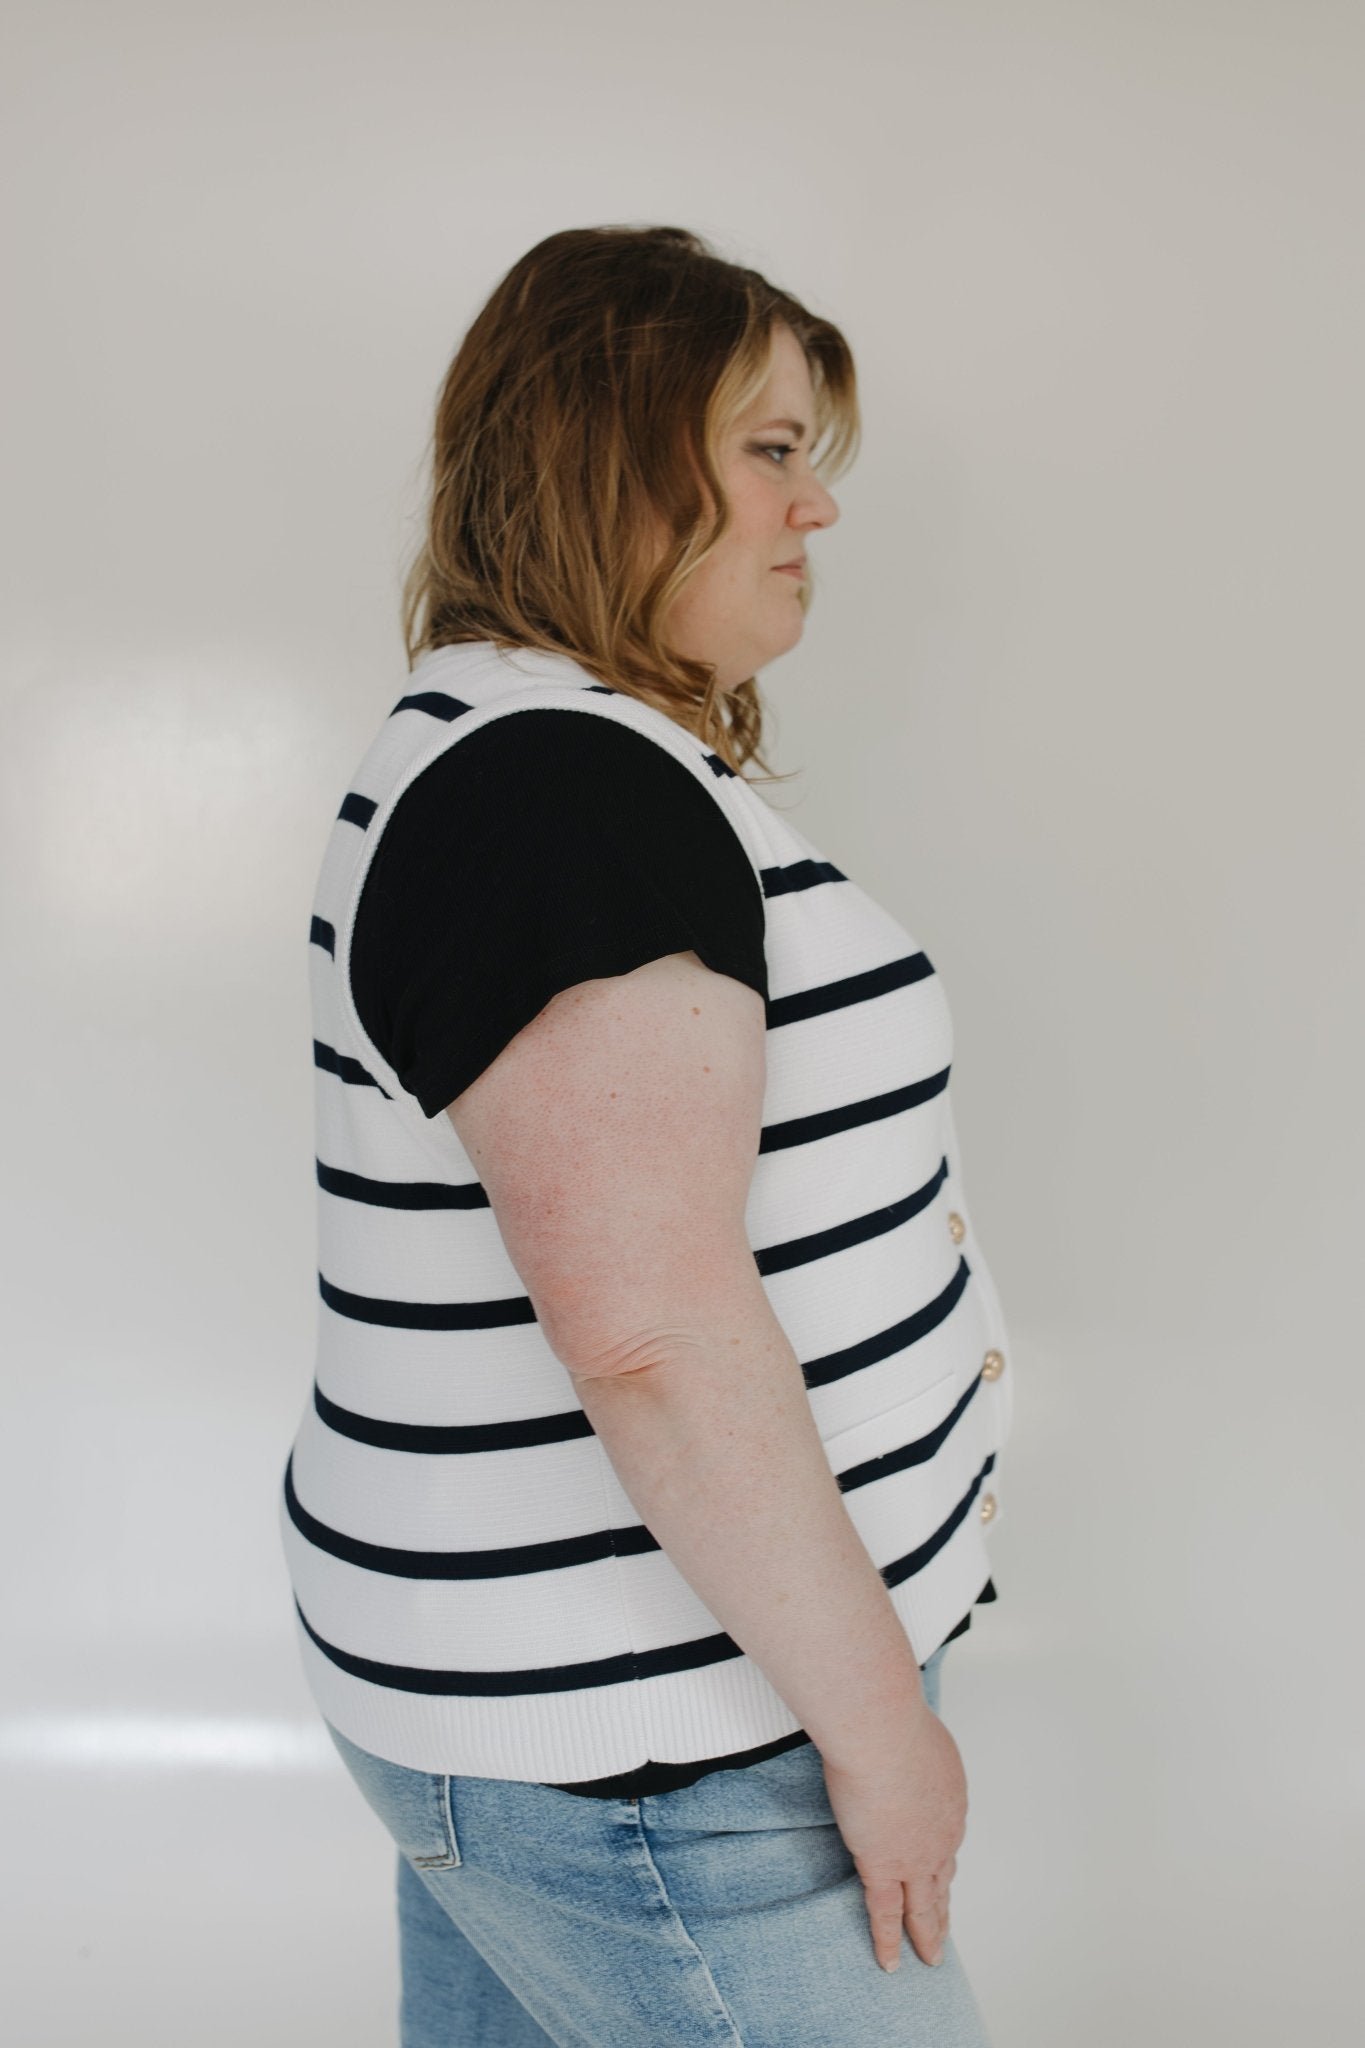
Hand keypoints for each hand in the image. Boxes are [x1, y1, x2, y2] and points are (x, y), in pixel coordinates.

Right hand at [819, 1704, 967, 1971]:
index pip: (946, 1836)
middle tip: (944, 1930)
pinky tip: (890, 1964)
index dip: (942, 1857)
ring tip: (930, 1955)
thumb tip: (906, 1734)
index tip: (938, 1868)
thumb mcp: (917, 1728)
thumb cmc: (895, 1717)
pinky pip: (885, 1915)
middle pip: (944, 1879)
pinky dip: (888, 1942)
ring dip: (928, 1933)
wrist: (882, 1733)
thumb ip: (914, 1743)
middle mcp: (942, 1834)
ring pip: (924, 1907)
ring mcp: (915, 1856)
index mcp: (950, 1799)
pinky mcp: (883, 1867)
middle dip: (943, 1905)